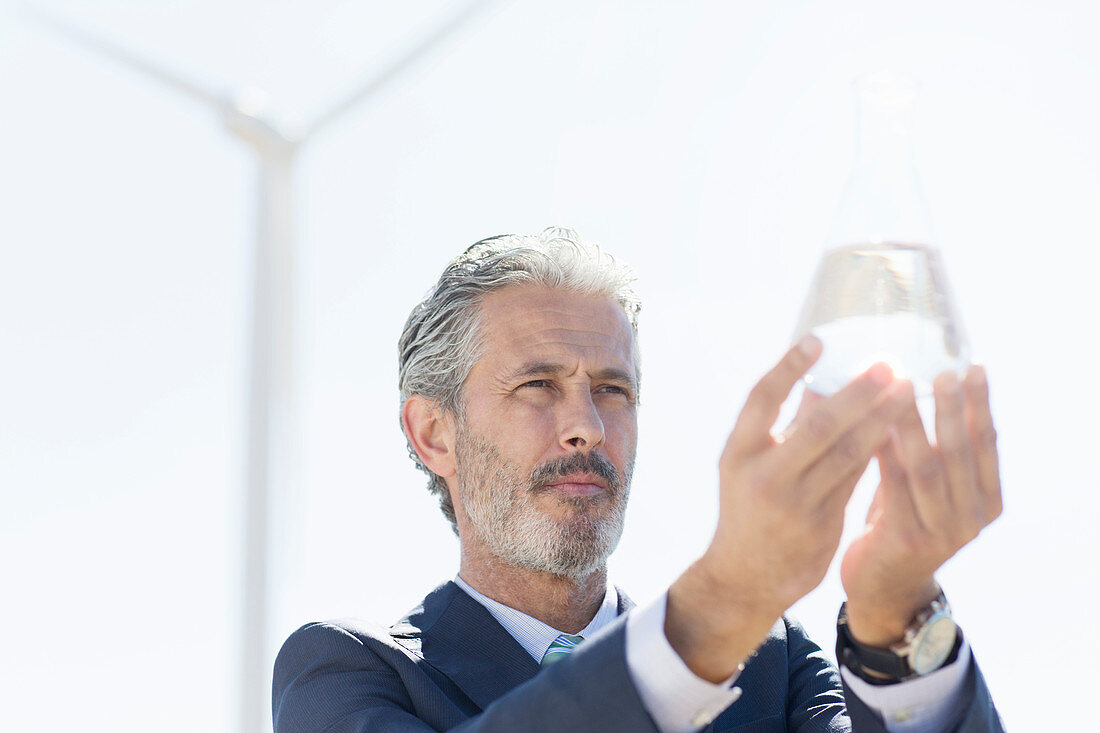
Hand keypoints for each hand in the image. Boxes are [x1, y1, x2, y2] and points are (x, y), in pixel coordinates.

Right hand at [666, 336, 909, 680]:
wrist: (746, 575)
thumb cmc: (749, 506)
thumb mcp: (751, 464)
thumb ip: (785, 427)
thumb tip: (822, 379)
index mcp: (738, 453)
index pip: (761, 399)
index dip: (788, 368)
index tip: (817, 340)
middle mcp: (764, 477)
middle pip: (817, 426)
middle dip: (857, 393)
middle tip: (887, 365)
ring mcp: (793, 504)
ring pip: (847, 453)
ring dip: (882, 419)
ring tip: (906, 390)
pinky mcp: (821, 525)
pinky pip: (857, 480)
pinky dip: (879, 452)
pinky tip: (902, 430)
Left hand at [840, 366, 1002, 645]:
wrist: (882, 588)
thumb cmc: (901, 523)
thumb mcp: (927, 489)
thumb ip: (932, 451)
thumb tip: (918, 384)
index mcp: (987, 501)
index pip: (988, 444)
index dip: (981, 405)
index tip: (974, 366)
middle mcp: (972, 517)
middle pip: (961, 452)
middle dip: (952, 408)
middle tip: (943, 371)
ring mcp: (942, 531)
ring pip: (927, 467)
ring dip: (915, 425)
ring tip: (903, 389)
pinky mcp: (908, 540)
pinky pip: (894, 487)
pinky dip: (885, 454)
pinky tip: (873, 426)